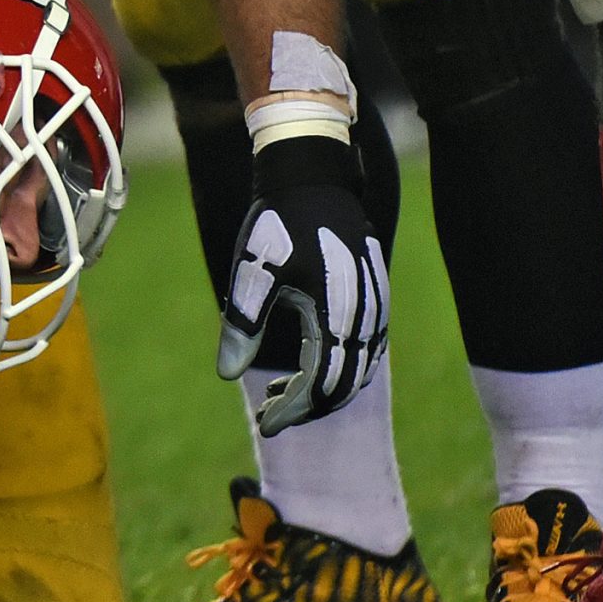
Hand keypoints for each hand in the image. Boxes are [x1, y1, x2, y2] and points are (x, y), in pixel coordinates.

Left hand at [217, 132, 388, 435]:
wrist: (314, 177)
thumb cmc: (278, 222)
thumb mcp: (254, 270)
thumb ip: (243, 323)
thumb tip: (227, 374)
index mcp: (336, 314)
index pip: (322, 384)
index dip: (294, 411)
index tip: (267, 424)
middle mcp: (365, 317)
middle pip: (344, 384)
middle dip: (308, 406)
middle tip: (271, 413)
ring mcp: (375, 306)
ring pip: (357, 368)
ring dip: (324, 388)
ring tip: (283, 391)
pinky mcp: (375, 296)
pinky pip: (365, 348)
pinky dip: (340, 366)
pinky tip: (309, 363)